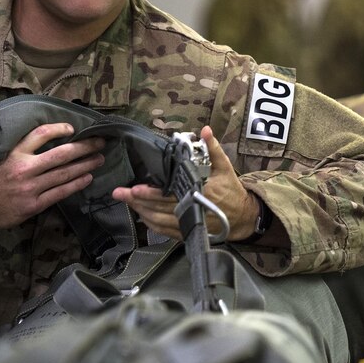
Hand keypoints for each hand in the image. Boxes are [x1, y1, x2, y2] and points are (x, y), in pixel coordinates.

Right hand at [0, 123, 105, 235]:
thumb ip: (14, 150)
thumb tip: (38, 139)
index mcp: (13, 154)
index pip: (40, 134)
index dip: (59, 129)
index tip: (72, 128)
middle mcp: (24, 168)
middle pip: (61, 154)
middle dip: (84, 147)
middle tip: (100, 142)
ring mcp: (30, 187)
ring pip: (64, 173)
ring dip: (85, 165)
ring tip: (99, 159)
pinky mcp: (33, 205)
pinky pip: (60, 193)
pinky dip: (75, 184)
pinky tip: (87, 178)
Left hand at [113, 125, 260, 241]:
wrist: (243, 217)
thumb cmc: (232, 191)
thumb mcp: (225, 168)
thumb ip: (214, 149)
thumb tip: (205, 130)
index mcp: (201, 193)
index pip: (171, 194)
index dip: (152, 193)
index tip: (136, 188)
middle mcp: (194, 210)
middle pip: (160, 208)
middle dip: (138, 201)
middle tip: (120, 193)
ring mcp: (190, 224)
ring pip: (160, 221)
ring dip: (141, 212)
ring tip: (126, 202)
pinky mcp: (188, 233)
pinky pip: (165, 231)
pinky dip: (151, 225)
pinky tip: (141, 216)